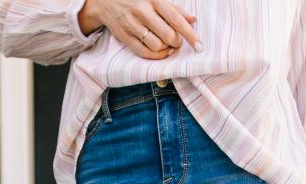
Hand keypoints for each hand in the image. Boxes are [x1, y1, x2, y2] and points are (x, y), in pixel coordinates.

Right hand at [81, 0, 202, 57]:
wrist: (106, 1)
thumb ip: (174, 9)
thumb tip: (192, 19)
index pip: (176, 20)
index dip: (190, 35)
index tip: (200, 46)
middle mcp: (143, 12)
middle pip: (168, 36)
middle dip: (177, 42)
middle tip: (176, 41)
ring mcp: (133, 25)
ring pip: (157, 46)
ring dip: (166, 49)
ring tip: (167, 45)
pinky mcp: (125, 37)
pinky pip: (145, 53)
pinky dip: (156, 55)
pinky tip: (160, 51)